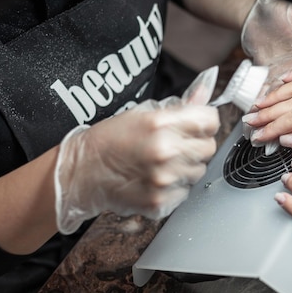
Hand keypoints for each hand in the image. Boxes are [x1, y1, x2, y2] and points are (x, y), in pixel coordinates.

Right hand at [54, 98, 219, 233]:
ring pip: (199, 171)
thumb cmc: (110, 140)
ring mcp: (164, 179)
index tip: (197, 126)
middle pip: (209, 148)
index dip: (205, 122)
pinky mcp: (160, 201)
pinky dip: (175, 187)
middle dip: (197, 145)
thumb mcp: (142, 113)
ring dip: (186, 167)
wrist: (82, 172)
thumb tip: (205, 91)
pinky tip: (155, 179)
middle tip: (176, 146)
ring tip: (162, 163)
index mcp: (161, 124)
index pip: (210, 121)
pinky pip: (185, 192)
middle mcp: (165, 151)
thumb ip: (180, 106)